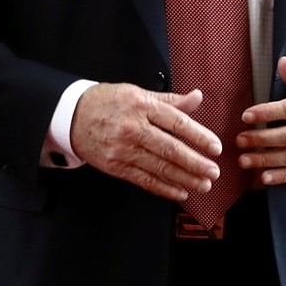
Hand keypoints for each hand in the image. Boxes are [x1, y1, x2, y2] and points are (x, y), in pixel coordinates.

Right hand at [70, 83, 220, 201]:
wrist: (70, 115)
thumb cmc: (106, 102)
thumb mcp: (137, 93)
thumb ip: (169, 100)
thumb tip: (197, 97)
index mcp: (141, 105)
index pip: (177, 122)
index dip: (199, 137)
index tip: (216, 148)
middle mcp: (132, 127)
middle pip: (170, 149)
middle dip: (196, 163)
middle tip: (214, 172)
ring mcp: (122, 148)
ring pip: (159, 167)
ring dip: (185, 179)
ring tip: (203, 185)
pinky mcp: (114, 165)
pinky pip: (143, 179)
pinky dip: (163, 188)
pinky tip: (179, 192)